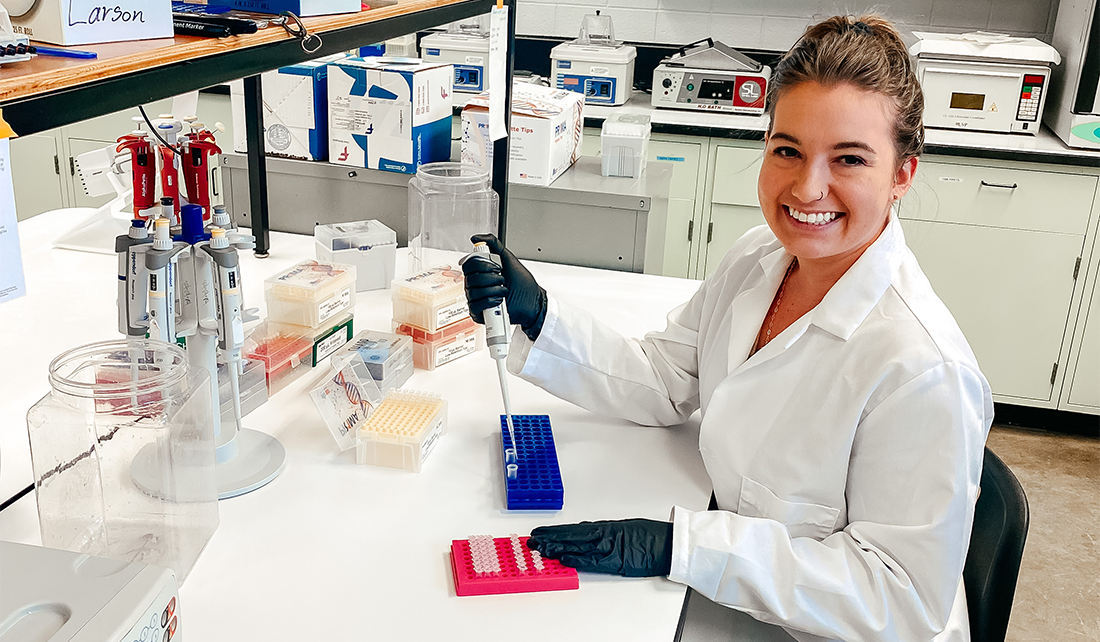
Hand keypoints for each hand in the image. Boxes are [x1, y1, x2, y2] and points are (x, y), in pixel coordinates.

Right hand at [461, 233, 547, 341]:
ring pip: (474, 292)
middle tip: (502, 279)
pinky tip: (499, 300)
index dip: (483, 265)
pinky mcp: (478, 312)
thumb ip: (493, 244)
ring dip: (493, 290)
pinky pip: (476, 305)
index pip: (468, 265)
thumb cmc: (522, 283)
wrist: (532, 302)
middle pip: (470, 278)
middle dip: (491, 278)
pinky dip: (490, 301)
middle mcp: (476, 285)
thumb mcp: (508, 258)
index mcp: (480, 272)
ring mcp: (476, 299)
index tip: (497, 267)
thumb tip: (476, 238)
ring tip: (504, 291)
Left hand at [527, 519, 673, 576]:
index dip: (555, 531)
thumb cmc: (649, 536)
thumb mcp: (623, 527)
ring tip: (540, 548)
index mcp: (605, 527)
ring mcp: (609, 547)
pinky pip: (593, 561)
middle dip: (550, 539)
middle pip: (571, 536)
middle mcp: (604, 535)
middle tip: (532, 540)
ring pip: (578, 546)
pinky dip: (578, 559)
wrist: (668, 544)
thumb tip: (584, 532)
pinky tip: (564, 558)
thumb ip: (603, 531)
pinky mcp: (616, 561)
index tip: (540, 532)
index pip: (573, 529)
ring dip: (558, 548)